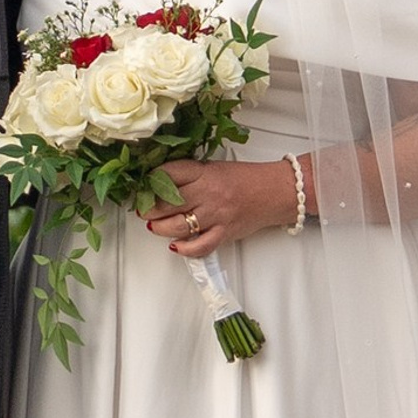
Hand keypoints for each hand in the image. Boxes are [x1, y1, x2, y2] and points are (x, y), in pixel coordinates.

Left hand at [142, 160, 298, 260]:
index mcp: (203, 173)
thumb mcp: (213, 169)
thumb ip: (189, 176)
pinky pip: (200, 246)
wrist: (274, 191)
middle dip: (149, 208)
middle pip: (167, 203)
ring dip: (160, 228)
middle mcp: (208, 194)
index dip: (150, 181)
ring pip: (178, 226)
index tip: (143, 186)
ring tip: (154, 225)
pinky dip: (185, 249)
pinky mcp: (224, 233)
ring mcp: (215, 215)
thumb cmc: (243, 179)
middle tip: (143, 209)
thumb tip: (160, 185)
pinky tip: (176, 246)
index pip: (168, 174)